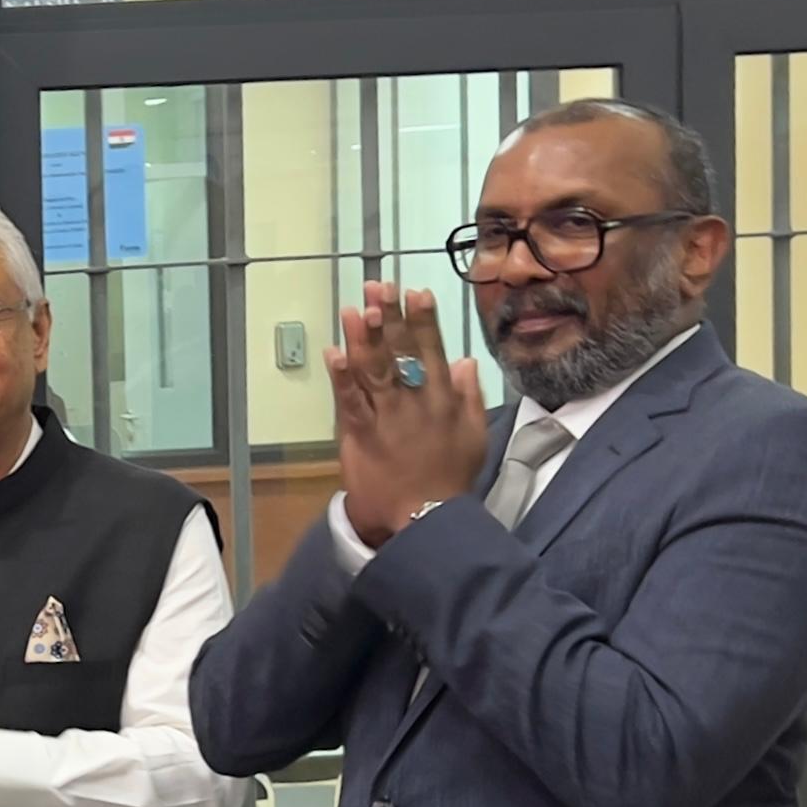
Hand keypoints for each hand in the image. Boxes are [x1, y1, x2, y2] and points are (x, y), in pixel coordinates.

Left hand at [322, 281, 491, 548]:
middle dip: (388, 317)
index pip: (432, 351)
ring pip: (374, 371)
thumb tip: (465, 360)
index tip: (416, 291)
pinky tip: (333, 353)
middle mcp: (415, 402)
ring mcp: (387, 417)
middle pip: (400, 353)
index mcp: (443, 399)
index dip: (422, 320)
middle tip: (379, 287)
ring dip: (362, 338)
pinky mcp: (362, 435)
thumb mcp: (474, 435)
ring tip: (353, 309)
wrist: (425, 520)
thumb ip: (469, 396)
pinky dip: (341, 378)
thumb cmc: (449, 478)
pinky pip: (350, 402)